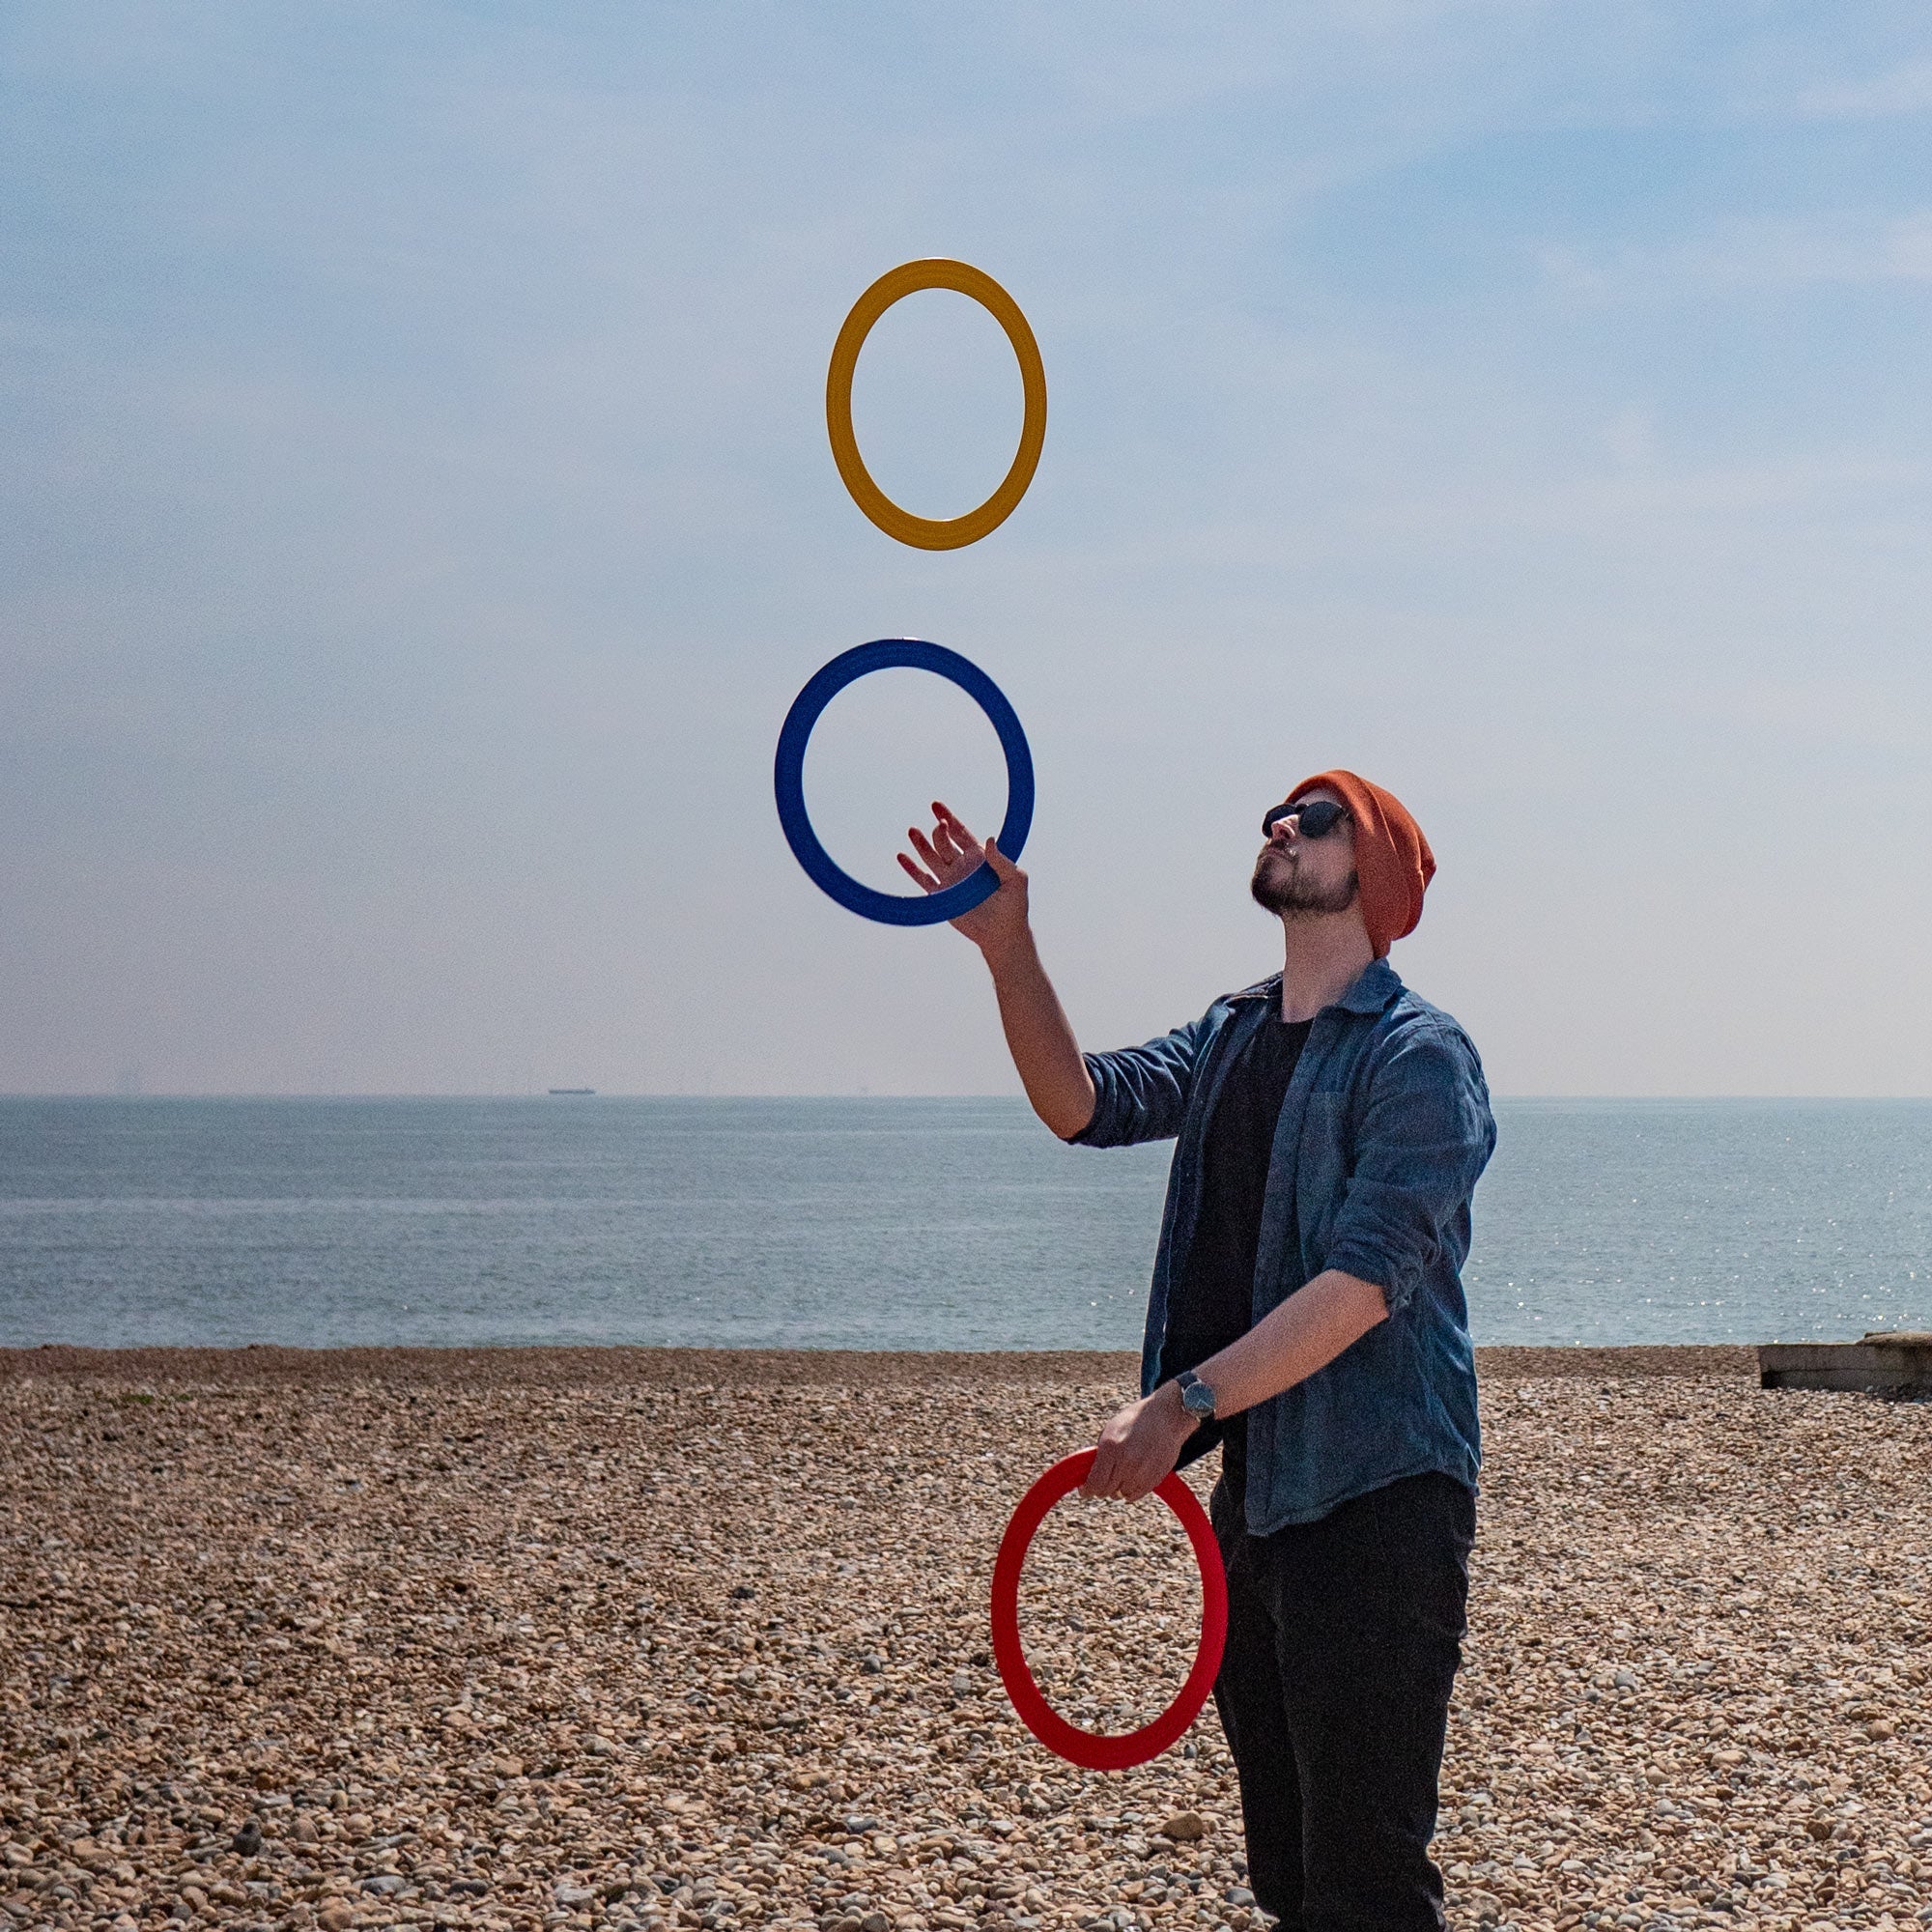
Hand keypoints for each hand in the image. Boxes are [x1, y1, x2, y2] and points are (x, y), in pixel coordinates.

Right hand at [897, 801, 1029, 954]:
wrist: (1002, 934)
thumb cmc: (1013, 906)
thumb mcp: (1015, 880)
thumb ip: (1002, 861)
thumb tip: (989, 839)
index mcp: (979, 858)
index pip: (961, 833)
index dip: (950, 819)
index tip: (937, 806)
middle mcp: (962, 866)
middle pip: (944, 842)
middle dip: (938, 831)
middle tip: (938, 824)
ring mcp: (950, 880)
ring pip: (931, 857)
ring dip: (921, 844)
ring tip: (912, 831)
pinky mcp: (941, 896)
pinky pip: (923, 879)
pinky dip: (911, 868)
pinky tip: (902, 856)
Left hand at [1080, 1384, 1196, 1502]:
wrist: (1165, 1416)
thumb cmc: (1134, 1420)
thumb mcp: (1110, 1429)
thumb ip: (1099, 1453)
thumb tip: (1088, 1474)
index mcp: (1111, 1447)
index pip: (1095, 1482)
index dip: (1087, 1490)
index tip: (1084, 1491)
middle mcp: (1126, 1461)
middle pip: (1107, 1491)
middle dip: (1101, 1488)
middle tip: (1101, 1482)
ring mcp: (1142, 1471)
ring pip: (1122, 1494)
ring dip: (1118, 1489)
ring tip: (1121, 1474)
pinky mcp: (1155, 1478)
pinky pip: (1136, 1495)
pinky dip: (1131, 1491)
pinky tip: (1131, 1479)